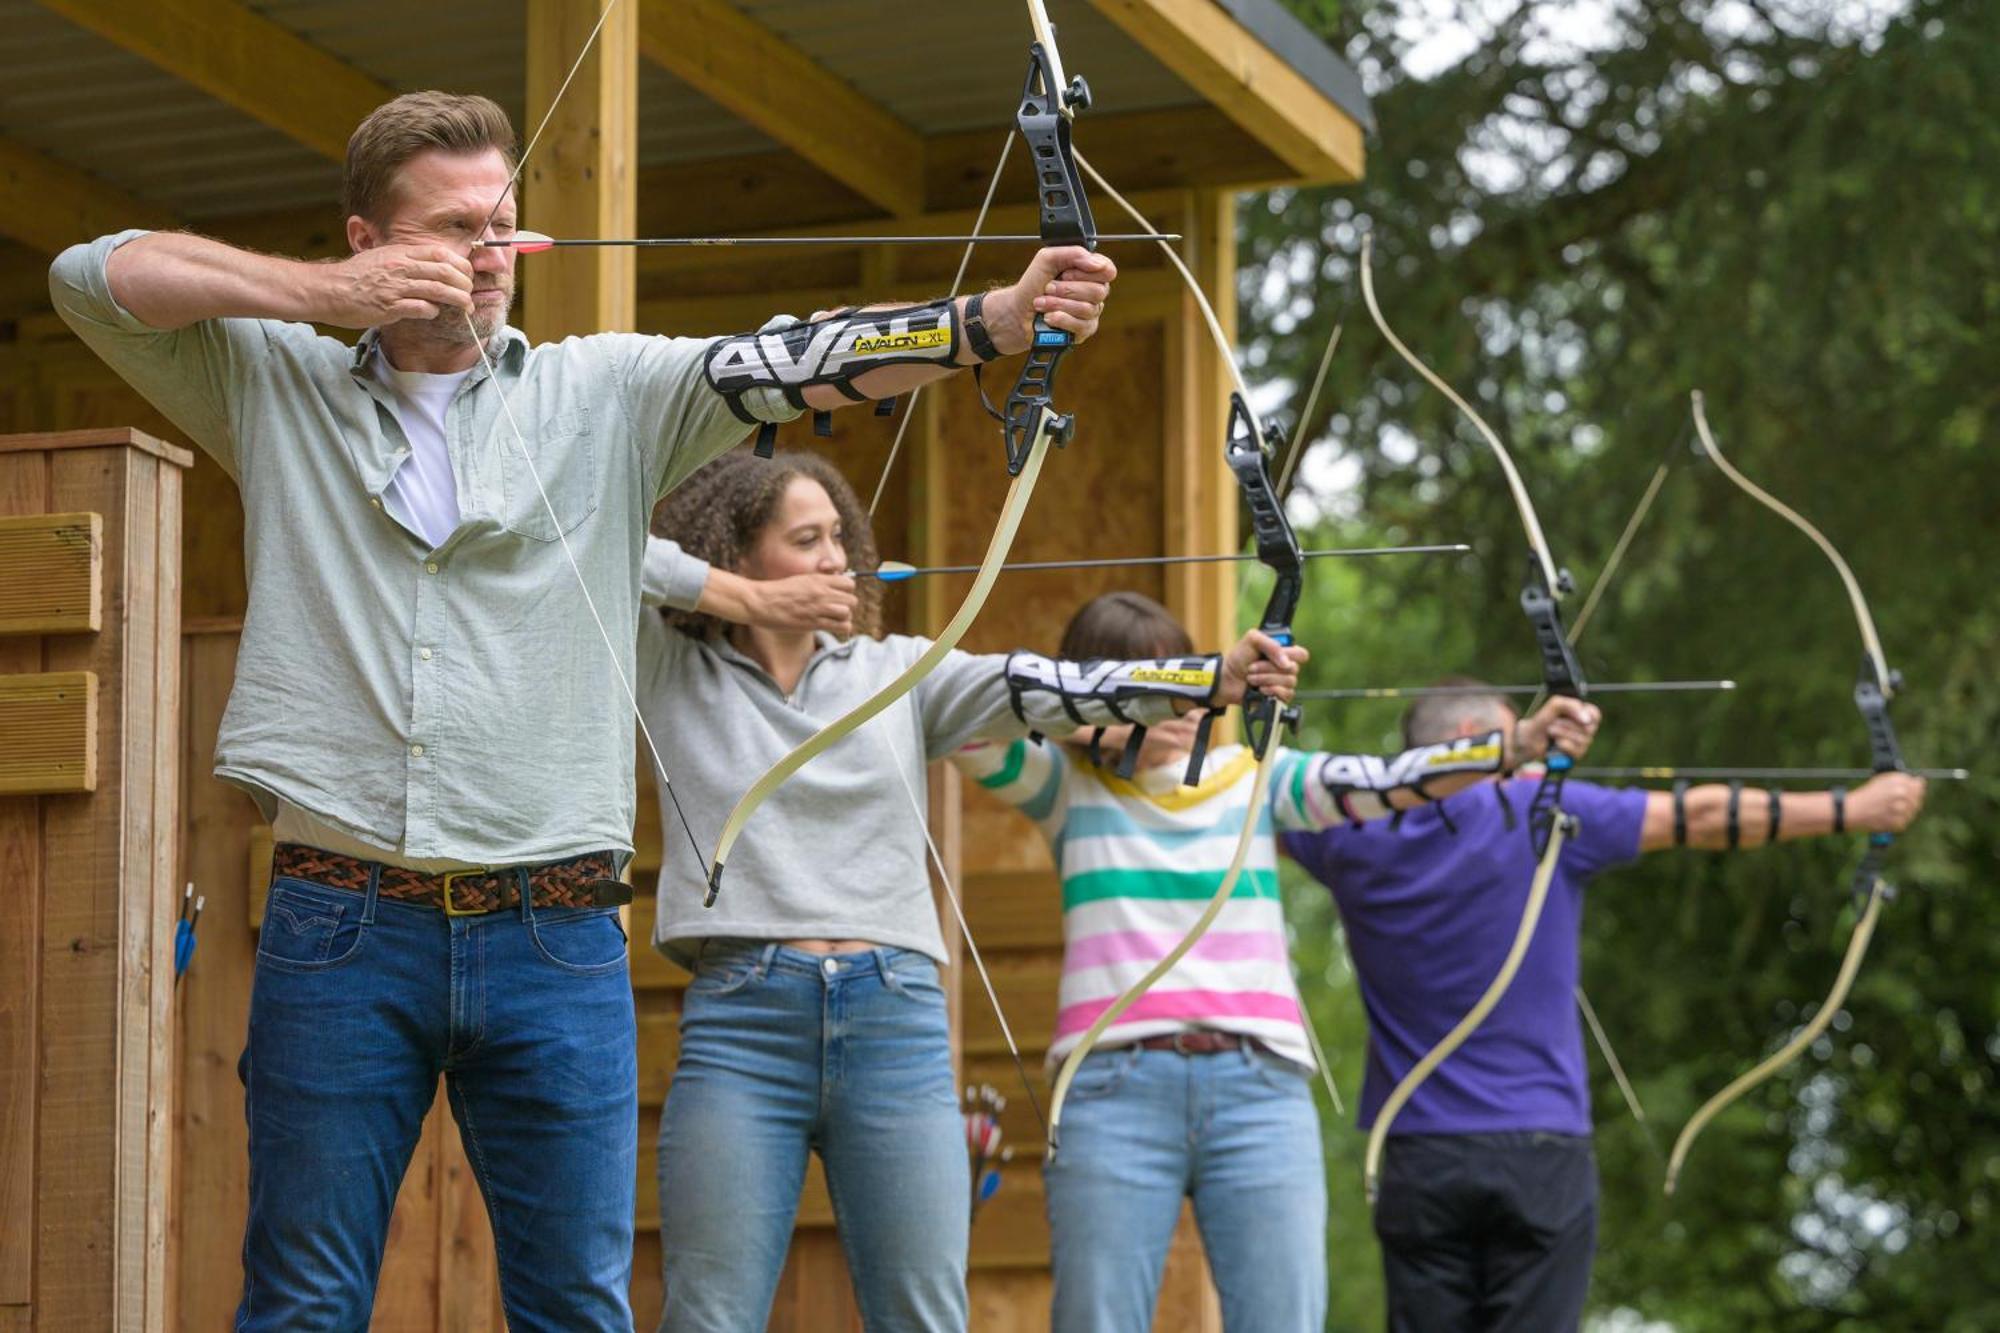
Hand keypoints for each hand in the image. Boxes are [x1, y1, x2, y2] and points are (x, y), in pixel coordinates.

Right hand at [319, 243, 473, 327]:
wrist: (327, 289)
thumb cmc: (355, 276)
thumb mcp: (382, 257)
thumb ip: (406, 259)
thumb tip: (431, 264)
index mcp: (399, 252)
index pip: (440, 253)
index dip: (460, 264)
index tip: (467, 274)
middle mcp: (400, 266)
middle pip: (445, 271)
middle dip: (465, 284)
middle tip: (470, 293)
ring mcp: (395, 286)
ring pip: (438, 290)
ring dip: (458, 299)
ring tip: (467, 306)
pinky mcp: (389, 306)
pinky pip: (421, 308)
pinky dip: (433, 311)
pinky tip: (434, 313)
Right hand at [745, 572, 857, 635]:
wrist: (762, 602)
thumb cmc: (778, 591)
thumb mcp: (801, 579)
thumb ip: (819, 580)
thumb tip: (832, 581)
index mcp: (819, 580)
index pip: (849, 583)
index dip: (847, 591)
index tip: (839, 595)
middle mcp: (822, 593)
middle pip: (852, 600)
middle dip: (847, 606)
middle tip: (837, 609)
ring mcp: (819, 608)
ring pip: (848, 613)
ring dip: (844, 617)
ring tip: (835, 619)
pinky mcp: (814, 623)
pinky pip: (841, 626)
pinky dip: (841, 628)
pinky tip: (833, 627)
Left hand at [983, 246, 1117, 353]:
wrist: (1017, 311)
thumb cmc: (1033, 284)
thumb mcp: (1047, 258)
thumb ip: (1072, 253)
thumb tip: (1096, 263)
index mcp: (1089, 272)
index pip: (1108, 269)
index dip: (1089, 271)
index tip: (1066, 273)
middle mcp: (1093, 292)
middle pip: (1099, 291)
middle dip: (1067, 289)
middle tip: (1047, 288)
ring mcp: (1090, 313)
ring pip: (1088, 309)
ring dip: (1058, 304)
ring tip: (1041, 303)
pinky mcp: (1083, 331)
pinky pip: (1081, 326)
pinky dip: (1061, 319)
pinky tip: (1048, 317)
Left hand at [1212, 630, 1306, 707]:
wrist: (1226, 679)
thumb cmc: (1238, 658)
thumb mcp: (1252, 639)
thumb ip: (1271, 644)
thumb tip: (1286, 662)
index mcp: (1283, 652)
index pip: (1301, 654)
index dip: (1292, 656)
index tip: (1276, 657)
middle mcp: (1285, 667)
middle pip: (1293, 669)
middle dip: (1268, 668)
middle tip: (1251, 667)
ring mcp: (1282, 683)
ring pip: (1289, 682)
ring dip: (1266, 679)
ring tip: (1251, 678)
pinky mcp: (1278, 696)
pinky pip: (1286, 695)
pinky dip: (1271, 691)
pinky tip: (1260, 690)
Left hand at [1512, 697, 1601, 764]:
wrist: (1525, 743)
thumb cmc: (1538, 723)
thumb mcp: (1550, 707)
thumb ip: (1568, 705)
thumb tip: (1586, 718)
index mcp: (1580, 715)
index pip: (1595, 714)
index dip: (1587, 715)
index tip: (1578, 717)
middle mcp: (1584, 729)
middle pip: (1589, 727)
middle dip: (1567, 724)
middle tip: (1552, 723)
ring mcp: (1581, 744)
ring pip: (1582, 739)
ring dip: (1561, 733)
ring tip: (1550, 732)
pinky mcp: (1575, 756)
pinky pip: (1576, 751)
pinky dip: (1563, 745)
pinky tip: (1555, 743)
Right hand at [1845, 772, 1926, 833]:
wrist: (1853, 810)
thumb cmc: (1867, 794)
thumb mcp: (1883, 780)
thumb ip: (1903, 779)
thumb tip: (1921, 782)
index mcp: (1899, 782)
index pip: (1918, 785)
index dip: (1914, 788)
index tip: (1907, 791)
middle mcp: (1902, 795)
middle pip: (1917, 799)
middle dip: (1909, 800)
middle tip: (1894, 802)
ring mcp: (1901, 810)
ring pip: (1913, 811)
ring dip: (1904, 811)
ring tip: (1888, 809)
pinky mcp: (1898, 823)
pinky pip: (1904, 821)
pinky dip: (1897, 820)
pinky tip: (1886, 816)